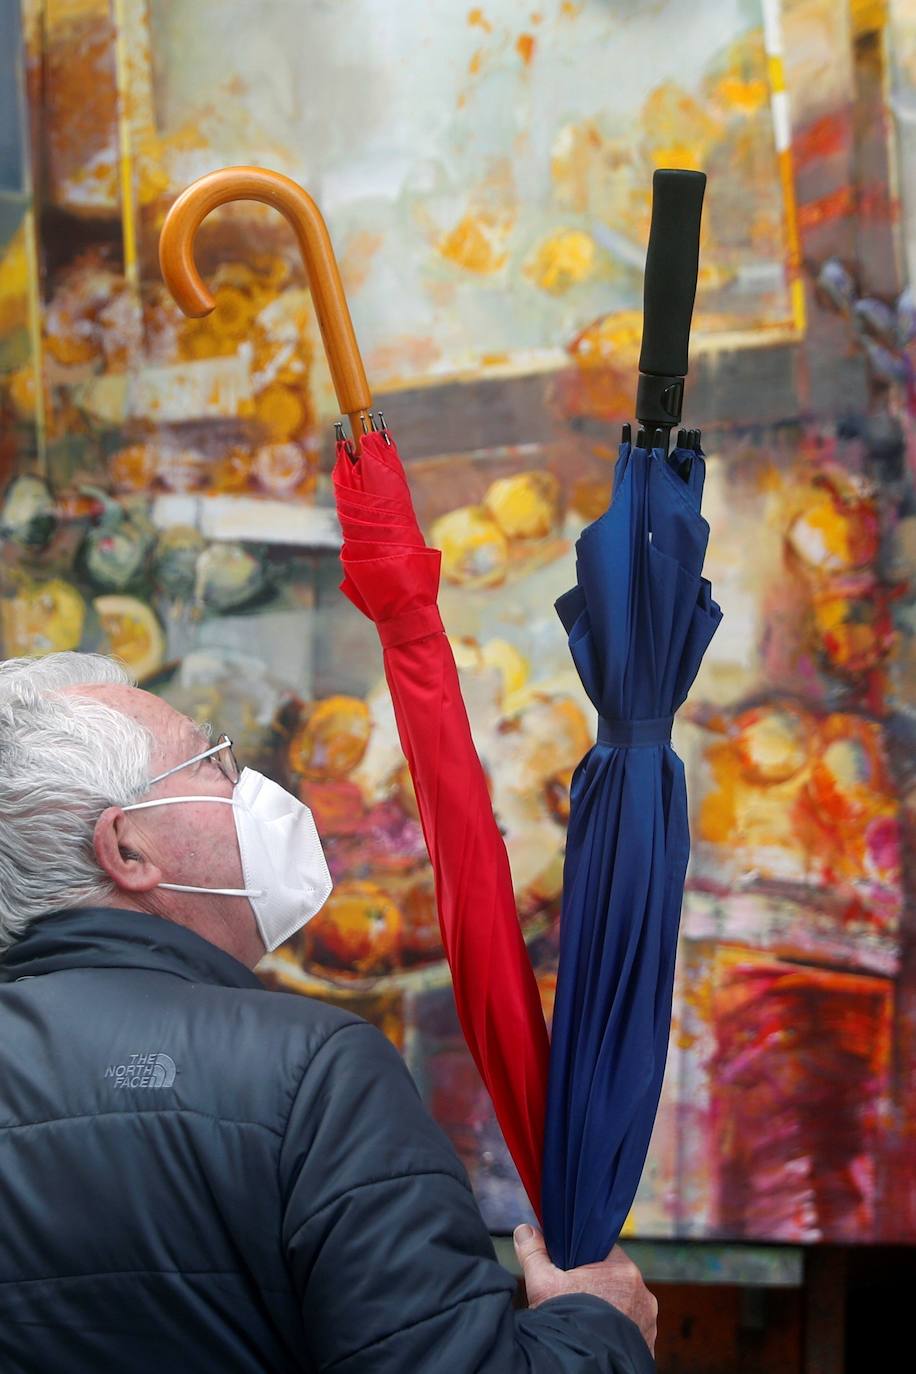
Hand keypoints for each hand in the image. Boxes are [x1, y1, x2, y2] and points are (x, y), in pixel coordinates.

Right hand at [513, 1224, 656, 1355]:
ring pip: (625, 1306)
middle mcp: (643, 1294)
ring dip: (610, 1310)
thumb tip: (524, 1231)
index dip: (588, 1260)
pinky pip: (631, 1331)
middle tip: (575, 1296)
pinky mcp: (647, 1345)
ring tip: (586, 1319)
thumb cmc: (567, 1320)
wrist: (582, 1363)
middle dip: (598, 1287)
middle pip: (615, 1281)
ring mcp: (647, 1321)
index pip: (606, 1254)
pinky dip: (616, 1331)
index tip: (574, 1269)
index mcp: (624, 1271)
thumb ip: (534, 1253)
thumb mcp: (543, 1283)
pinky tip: (598, 1335)